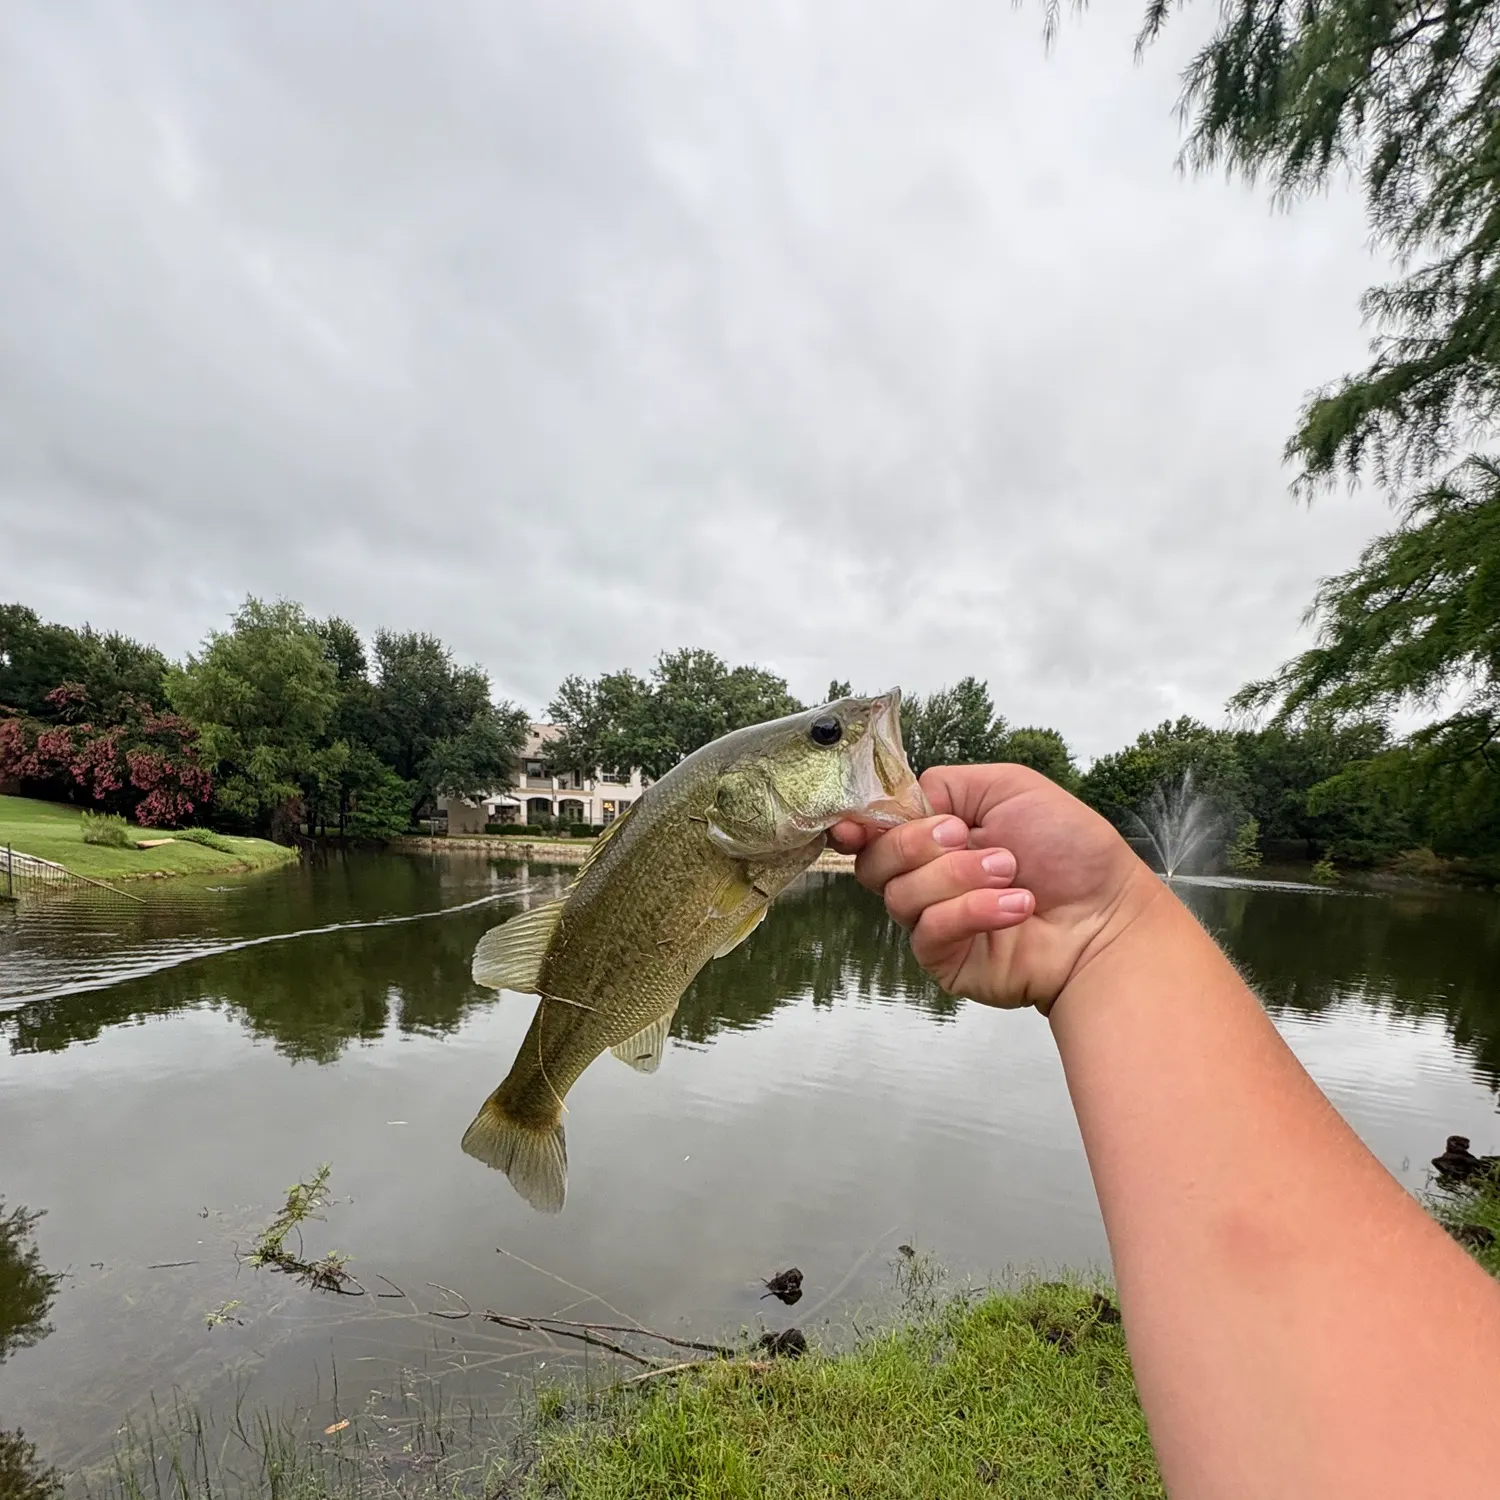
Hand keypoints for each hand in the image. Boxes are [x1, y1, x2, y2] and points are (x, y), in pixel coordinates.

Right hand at [830, 764, 1161, 1011]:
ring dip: (958, 876)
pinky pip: (930, 930)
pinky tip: (1015, 908)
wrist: (1107, 915)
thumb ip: (945, 785)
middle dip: (916, 844)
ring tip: (1011, 874)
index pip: (875, 830)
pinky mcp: (945, 959)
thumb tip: (896, 799)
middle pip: (874, 862)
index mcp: (936, 834)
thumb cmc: (1072, 849)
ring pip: (900, 895)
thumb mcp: (1010, 788)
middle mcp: (928, 876)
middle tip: (965, 836)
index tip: (855, 825)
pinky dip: (972, 911)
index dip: (858, 825)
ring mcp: (934, 920)